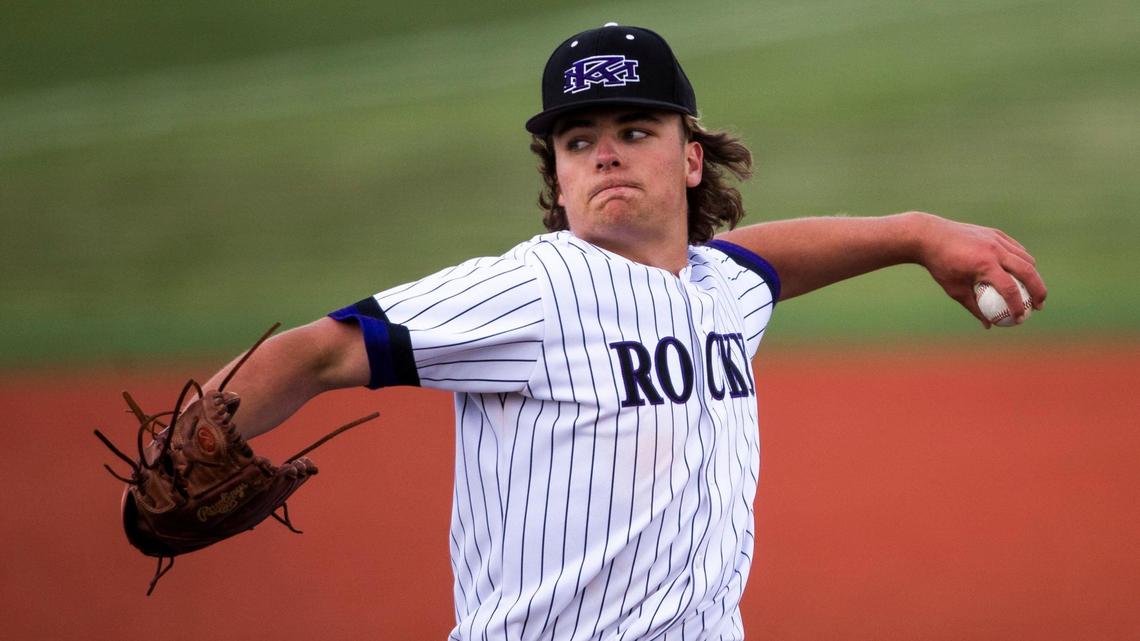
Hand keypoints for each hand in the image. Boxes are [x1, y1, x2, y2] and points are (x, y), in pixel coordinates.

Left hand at [909, 212, 1046, 327]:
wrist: (930, 236)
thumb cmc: (941, 266)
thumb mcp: (955, 290)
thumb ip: (974, 307)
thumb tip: (989, 325)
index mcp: (984, 265)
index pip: (1009, 289)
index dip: (1018, 306)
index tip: (1021, 318)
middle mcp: (994, 250)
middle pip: (1027, 272)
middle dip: (1038, 290)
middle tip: (1039, 306)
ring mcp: (997, 239)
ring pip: (1025, 258)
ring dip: (1033, 275)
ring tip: (1032, 290)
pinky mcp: (996, 233)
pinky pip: (1016, 249)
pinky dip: (1022, 261)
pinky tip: (1021, 272)